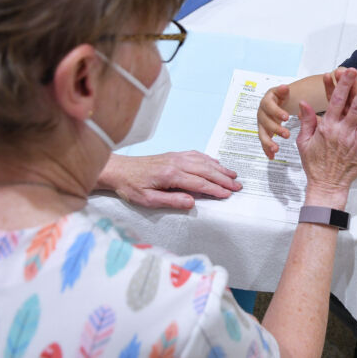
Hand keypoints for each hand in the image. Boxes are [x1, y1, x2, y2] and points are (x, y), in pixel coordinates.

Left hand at [96, 152, 240, 209]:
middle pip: (206, 171)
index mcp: (171, 175)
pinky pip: (196, 155)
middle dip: (224, 179)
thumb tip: (192, 202)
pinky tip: (216, 164)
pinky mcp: (174, 155)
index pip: (199, 183)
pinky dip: (209, 159)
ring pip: (204, 162)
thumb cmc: (131, 186)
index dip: (215, 189)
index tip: (227, 194)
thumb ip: (171, 200)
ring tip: (233, 175)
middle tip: (237, 186)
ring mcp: (176, 157)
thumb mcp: (147, 200)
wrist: (119, 169)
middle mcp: (176, 163)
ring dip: (220, 169)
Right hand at [257, 85, 291, 159]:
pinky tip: (271, 156)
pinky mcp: (263, 132)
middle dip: (275, 129)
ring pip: (262, 134)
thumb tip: (285, 88)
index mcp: (266, 102)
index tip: (286, 117)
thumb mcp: (282, 91)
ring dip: (268, 142)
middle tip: (287, 134)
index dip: (277, 112)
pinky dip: (266, 149)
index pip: (269, 106)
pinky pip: (264, 141)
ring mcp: (261, 124)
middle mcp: (262, 113)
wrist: (276, 101)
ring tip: (276, 149)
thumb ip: (283, 90)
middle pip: (265, 122)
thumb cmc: (280, 97)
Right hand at [295, 68, 356, 208]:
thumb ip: (306, 121)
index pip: (336, 101)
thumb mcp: (304, 141)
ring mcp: (356, 143)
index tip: (350, 72)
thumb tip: (303, 103)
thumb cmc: (315, 163)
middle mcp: (343, 133)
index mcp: (328, 127)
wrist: (326, 185)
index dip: (343, 85)